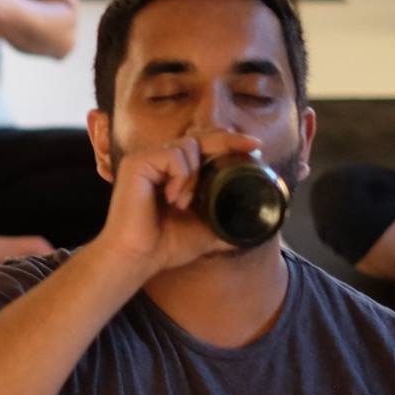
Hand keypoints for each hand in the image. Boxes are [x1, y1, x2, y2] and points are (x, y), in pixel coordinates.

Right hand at [95, 131, 265, 275]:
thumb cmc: (164, 245)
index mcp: (173, 171)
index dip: (229, 142)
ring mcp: (146, 158)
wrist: (137, 258)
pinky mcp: (137, 162)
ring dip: (195, 175)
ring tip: (184, 203)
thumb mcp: (205, 230)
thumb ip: (225, 222)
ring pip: (188, 146)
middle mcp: (158, 159)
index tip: (256, 146)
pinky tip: (172, 199)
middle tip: (252, 147)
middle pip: (199, 137)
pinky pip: (173, 155)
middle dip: (227, 141)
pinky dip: (181, 176)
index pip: (204, 145)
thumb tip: (257, 228)